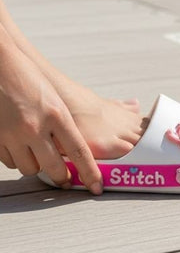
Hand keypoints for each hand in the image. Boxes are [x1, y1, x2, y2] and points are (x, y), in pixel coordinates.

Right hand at [0, 36, 102, 193]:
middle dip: (63, 177)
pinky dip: (18, 159)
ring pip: (30, 168)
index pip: (80, 152)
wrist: (0, 66)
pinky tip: (22, 149)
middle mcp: (36, 127)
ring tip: (41, 157)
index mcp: (57, 115)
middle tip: (67, 180)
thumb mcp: (53, 100)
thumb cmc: (29, 79)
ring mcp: (13, 134)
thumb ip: (62, 124)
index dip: (89, 173)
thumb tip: (71, 149)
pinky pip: (10, 162)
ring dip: (37, 166)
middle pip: (54, 168)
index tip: (97, 187)